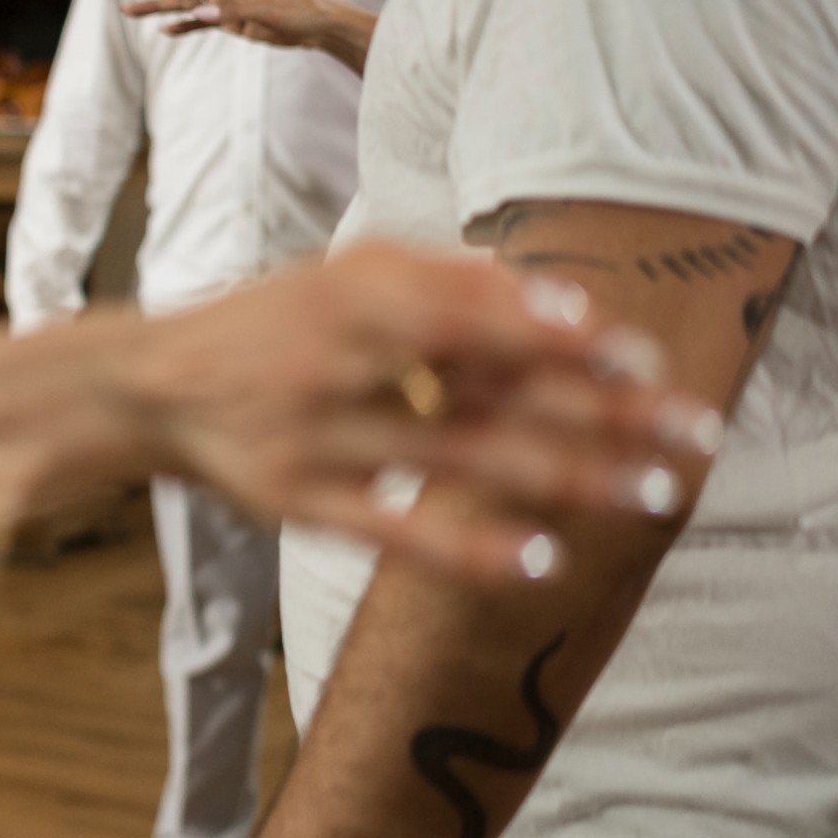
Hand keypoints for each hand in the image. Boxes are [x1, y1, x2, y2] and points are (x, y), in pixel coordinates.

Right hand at [113, 245, 720, 588]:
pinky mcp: (298, 500)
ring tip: (653, 495)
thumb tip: (559, 298)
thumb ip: (441, 278)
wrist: (145, 384)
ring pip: (459, 455)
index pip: (478, 310)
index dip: (559, 333)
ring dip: (567, 475)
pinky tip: (543, 560)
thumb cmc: (269, 326)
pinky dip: (471, 546)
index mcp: (357, 293)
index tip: (638, 354)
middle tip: (692, 435)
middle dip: (602, 410)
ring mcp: (318, 433)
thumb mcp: (341, 276)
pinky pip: (395, 527)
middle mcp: (340, 357)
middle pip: (489, 383)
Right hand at [115, 0, 368, 59]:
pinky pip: (201, 23)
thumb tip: (198, 12)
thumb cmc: (302, 11)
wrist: (323, 26)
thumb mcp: (268, 10)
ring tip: (128, 10)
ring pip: (185, 3)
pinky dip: (183, 25)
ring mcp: (227, 4)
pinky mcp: (234, 21)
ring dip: (157, 6)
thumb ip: (230, 10)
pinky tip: (165, 31)